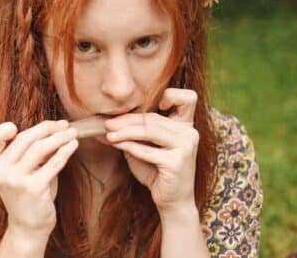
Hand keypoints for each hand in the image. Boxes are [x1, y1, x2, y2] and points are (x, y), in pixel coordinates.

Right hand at [0, 120, 78, 236]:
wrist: (28, 226)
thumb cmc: (27, 194)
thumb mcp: (20, 171)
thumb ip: (29, 152)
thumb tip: (55, 130)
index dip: (4, 128)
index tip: (20, 126)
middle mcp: (1, 171)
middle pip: (23, 138)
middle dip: (46, 128)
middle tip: (62, 124)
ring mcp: (16, 180)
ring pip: (39, 148)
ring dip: (59, 137)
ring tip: (72, 132)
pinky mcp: (34, 188)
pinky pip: (53, 163)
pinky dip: (65, 151)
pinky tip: (73, 145)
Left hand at [105, 88, 198, 212]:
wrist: (171, 200)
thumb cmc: (156, 171)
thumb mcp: (145, 147)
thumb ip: (135, 132)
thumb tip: (110, 120)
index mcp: (186, 126)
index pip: (187, 98)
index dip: (169, 95)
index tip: (142, 105)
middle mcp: (190, 133)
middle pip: (153, 118)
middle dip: (127, 120)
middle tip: (107, 123)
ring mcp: (186, 146)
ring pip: (149, 131)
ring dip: (125, 131)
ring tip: (108, 133)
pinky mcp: (177, 162)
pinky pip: (147, 150)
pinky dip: (129, 146)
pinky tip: (116, 144)